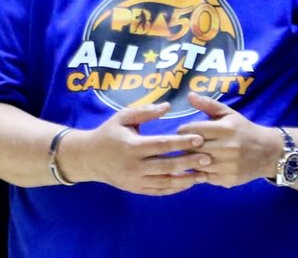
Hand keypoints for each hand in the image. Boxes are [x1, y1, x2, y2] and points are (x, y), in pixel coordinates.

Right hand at [59, 103, 205, 194]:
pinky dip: (176, 188)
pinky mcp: (137, 189)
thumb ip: (144, 112)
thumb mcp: (122, 118)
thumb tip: (167, 106)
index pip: (162, 144)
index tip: (199, 138)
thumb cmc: (108, 133)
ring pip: (167, 181)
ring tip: (204, 174)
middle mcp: (135, 165)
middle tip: (208, 157)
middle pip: (168, 165)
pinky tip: (188, 183)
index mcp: (132, 145)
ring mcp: (136, 179)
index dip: (182, 142)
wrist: (89, 158)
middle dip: (189, 162)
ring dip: (187, 179)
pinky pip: (160, 190)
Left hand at [179, 92, 282, 187]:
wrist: (269, 153)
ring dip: (190, 159)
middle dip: (184, 145)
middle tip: (183, 143)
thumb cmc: (243, 130)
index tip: (183, 131)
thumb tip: (190, 95)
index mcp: (225, 129)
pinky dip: (199, 172)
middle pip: (192, 148)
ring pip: (196, 164)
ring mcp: (228, 165)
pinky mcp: (229, 179)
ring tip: (191, 154)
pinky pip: (204, 177)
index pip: (192, 130)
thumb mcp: (229, 114)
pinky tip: (200, 166)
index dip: (183, 130)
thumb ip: (208, 104)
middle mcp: (227, 148)